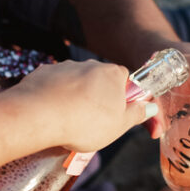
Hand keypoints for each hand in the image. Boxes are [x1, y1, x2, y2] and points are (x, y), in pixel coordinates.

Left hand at [10, 60, 154, 151]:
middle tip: (91, 122)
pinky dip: (53, 97)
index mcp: (112, 74)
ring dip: (74, 97)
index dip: (121, 96)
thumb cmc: (84, 123)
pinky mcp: (42, 73)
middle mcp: (89, 64)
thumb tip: (150, 107)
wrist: (39, 116)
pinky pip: (53, 85)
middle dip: (96, 97)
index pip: (124, 78)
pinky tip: (50, 114)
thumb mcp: (119, 125)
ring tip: (67, 121)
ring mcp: (64, 66)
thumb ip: (136, 114)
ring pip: (74, 82)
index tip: (115, 113)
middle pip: (98, 80)